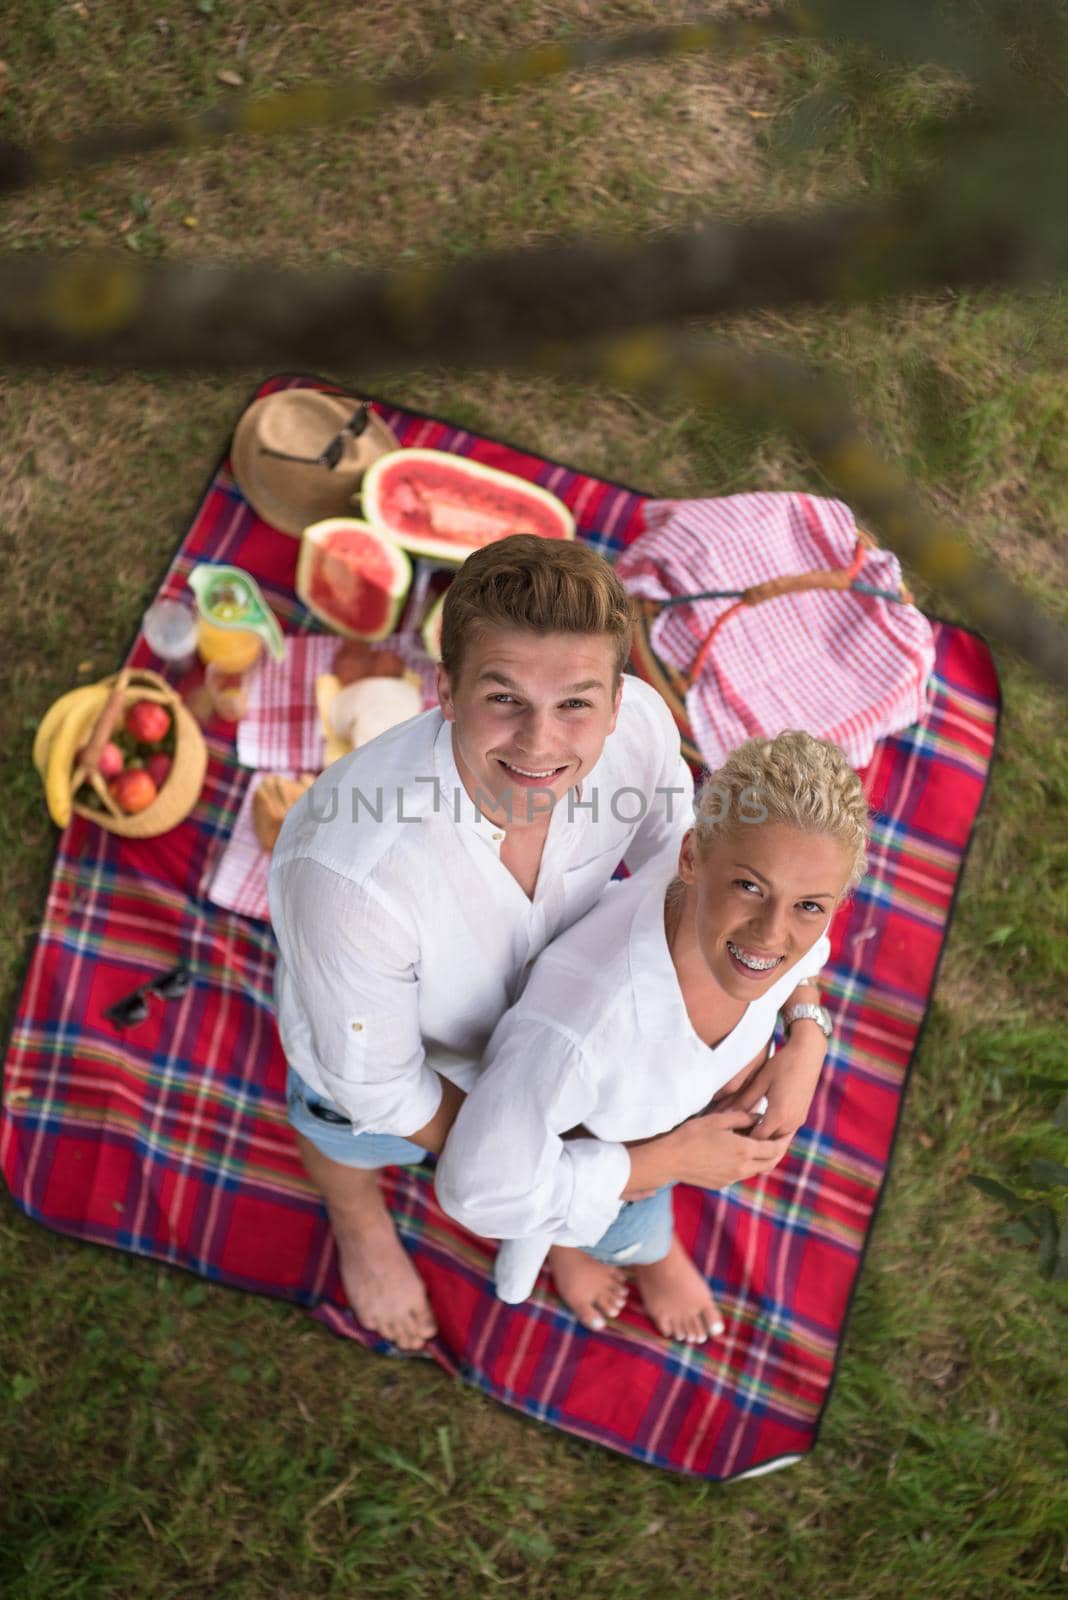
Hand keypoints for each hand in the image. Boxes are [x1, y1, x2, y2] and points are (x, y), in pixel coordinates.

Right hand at [674, 1107, 792, 1188]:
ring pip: (756, 1170)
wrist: (670, 1159)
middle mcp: (742, 1168)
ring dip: (764, 1159)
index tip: (789, 1131)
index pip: (774, 1148)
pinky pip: (741, 1174)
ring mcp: (732, 1178)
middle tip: (781, 1139)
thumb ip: (742, 1118)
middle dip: (779, 1151)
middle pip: (770, 1163)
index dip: (784, 1139)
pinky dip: (748, 1164)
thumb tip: (758, 1117)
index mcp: (744, 1150)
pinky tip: (740, 1154)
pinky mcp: (721, 1184)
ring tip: (763, 1145)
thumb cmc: (693, 1135)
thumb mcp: (719, 1119)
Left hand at [715, 1032, 823, 1140]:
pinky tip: (760, 1122)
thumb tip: (725, 1113)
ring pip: (777, 1139)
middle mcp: (791, 1122)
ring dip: (764, 1137)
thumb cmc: (782, 1064)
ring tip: (745, 1129)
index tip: (729, 1135)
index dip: (742, 1139)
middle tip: (735, 1134)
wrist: (808, 1054)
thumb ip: (744, 1100)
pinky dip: (773, 1131)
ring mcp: (799, 1120)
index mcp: (778, 1115)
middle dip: (752, 1141)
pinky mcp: (802, 1116)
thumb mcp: (760, 1082)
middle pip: (768, 1143)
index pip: (756, 1139)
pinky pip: (785, 1131)